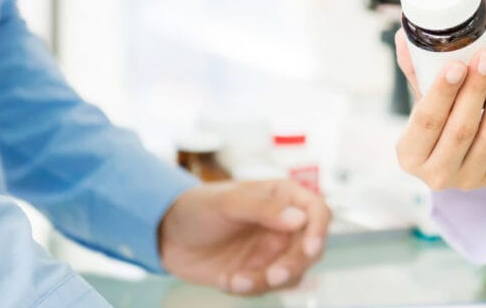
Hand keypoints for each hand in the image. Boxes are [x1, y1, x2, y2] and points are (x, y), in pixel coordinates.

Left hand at [159, 180, 329, 296]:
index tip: (310, 248)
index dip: (319, 229)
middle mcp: (282, 224)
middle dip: (294, 265)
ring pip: (293, 273)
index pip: (316, 210)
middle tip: (272, 275)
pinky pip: (268, 288)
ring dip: (269, 282)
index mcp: (282, 197)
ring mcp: (272, 251)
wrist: (166, 235)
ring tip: (237, 280)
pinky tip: (228, 280)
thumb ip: (263, 208)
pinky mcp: (257, 272)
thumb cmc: (197, 207)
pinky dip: (251, 289)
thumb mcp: (227, 202)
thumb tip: (299, 218)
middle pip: (311, 248)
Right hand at [394, 29, 485, 190]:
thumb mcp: (421, 101)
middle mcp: (437, 174)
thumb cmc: (437, 121)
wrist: (461, 155)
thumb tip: (406, 36)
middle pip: (461, 129)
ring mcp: (469, 179)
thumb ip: (416, 71)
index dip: (442, 93)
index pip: (426, 122)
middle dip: (477, 88)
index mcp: (410, 155)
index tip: (456, 65)